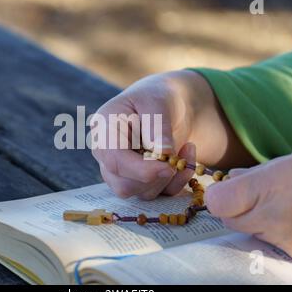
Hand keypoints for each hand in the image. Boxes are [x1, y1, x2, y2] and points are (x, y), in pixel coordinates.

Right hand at [91, 69, 250, 199]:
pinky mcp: (141, 182)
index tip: (168, 167)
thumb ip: (157, 126)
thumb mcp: (157, 102)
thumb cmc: (157, 97)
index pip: (114, 161)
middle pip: (123, 185)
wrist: (167, 105)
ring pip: (142, 193)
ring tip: (187, 148)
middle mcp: (108, 156)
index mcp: (104, 131)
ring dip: (170, 177)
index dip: (140, 170)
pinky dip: (178, 181)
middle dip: (155, 177)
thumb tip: (162, 154)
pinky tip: (186, 159)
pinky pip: (159, 194)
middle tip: (177, 157)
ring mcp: (123, 172)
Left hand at [205, 149, 291, 265]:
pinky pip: (275, 244)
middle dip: (237, 208)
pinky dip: (280, 232)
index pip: (217, 203)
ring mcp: (286, 243)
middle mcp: (271, 221)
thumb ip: (254, 174)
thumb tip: (230, 178)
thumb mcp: (289, 164)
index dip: (219, 195)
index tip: (227, 188)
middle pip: (231, 220)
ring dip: (259, 219)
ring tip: (288, 204)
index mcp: (266, 191)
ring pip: (253, 232)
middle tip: (259, 195)